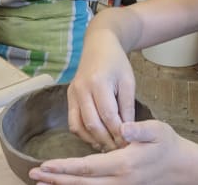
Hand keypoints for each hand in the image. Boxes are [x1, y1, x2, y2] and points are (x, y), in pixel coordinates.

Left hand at [30, 120, 188, 184]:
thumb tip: (123, 128)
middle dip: (56, 179)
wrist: (180, 166)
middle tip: (33, 175)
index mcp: (124, 163)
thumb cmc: (166, 144)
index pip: (88, 167)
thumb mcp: (157, 130)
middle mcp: (119, 180)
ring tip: (41, 183)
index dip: (66, 167)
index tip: (46, 165)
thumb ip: (139, 130)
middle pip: (82, 182)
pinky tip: (65, 184)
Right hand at [67, 34, 135, 151]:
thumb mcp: (128, 81)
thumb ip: (127, 107)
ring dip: (93, 140)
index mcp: (99, 82)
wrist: (99, 46)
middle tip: (119, 151)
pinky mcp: (69, 97)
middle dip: (107, 140)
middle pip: (92, 123)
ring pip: (79, 126)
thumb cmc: (117, 63)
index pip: (108, 115)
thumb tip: (128, 132)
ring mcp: (72, 93)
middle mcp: (82, 89)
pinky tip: (96, 139)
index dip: (118, 133)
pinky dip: (83, 134)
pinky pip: (73, 122)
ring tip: (108, 147)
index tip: (128, 144)